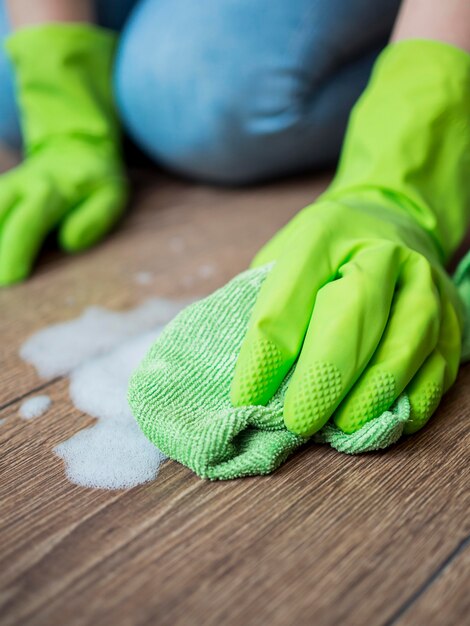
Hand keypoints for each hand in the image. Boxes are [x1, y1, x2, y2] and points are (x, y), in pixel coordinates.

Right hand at [0, 24, 127, 285]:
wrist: (76, 147)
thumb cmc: (97, 180)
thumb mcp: (111, 196)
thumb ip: (94, 218)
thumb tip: (69, 242)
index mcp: (52, 190)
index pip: (27, 221)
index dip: (16, 250)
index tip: (10, 279)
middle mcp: (21, 185)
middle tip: (2, 284)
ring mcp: (6, 186)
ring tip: (1, 279)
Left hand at [231, 40, 469, 437]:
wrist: (391, 224)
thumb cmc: (325, 253)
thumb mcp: (283, 260)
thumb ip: (270, 307)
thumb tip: (254, 379)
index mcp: (324, 234)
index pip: (288, 294)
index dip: (266, 352)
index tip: (246, 397)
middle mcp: (381, 251)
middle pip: (354, 311)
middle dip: (324, 375)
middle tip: (298, 421)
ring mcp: (423, 282)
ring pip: (405, 339)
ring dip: (372, 391)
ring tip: (343, 427)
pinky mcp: (452, 315)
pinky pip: (439, 362)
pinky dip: (413, 398)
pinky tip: (386, 420)